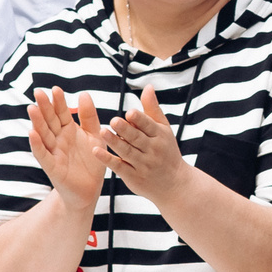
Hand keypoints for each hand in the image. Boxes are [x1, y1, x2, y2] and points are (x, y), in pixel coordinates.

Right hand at [30, 86, 108, 208]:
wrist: (90, 189)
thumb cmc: (91, 161)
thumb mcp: (95, 136)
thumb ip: (89, 117)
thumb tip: (83, 93)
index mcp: (69, 130)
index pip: (62, 112)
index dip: (58, 101)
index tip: (56, 89)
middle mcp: (59, 139)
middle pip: (50, 121)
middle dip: (44, 107)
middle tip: (38, 92)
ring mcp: (54, 152)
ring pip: (44, 135)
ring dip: (37, 122)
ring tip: (32, 108)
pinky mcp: (52, 167)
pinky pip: (43, 155)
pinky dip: (37, 145)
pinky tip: (32, 134)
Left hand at [101, 85, 191, 203]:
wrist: (175, 184)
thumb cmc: (166, 152)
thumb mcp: (164, 130)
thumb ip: (152, 109)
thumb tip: (147, 86)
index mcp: (160, 136)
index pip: (149, 126)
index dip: (140, 119)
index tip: (129, 112)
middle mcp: (153, 150)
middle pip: (137, 139)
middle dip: (126, 130)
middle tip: (114, 120)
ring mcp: (143, 165)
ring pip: (127, 152)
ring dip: (115, 142)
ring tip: (102, 132)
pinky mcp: (134, 177)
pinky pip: (120, 167)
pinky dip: (108, 160)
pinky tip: (96, 151)